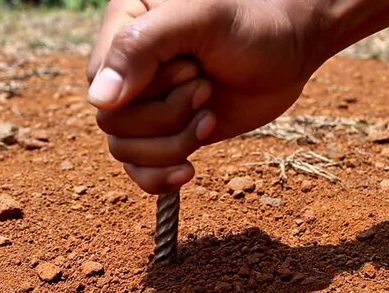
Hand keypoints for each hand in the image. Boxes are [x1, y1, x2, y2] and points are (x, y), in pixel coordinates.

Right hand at [87, 0, 319, 193]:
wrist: (289, 50)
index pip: (100, 81)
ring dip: (173, 144)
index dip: (144, 90)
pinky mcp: (164, 134)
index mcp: (121, 30)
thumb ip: (141, 46)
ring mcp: (144, 106)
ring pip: (124, 151)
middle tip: (206, 87)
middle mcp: (125, 72)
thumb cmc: (250, 23)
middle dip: (166, 115)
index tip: (191, 69)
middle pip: (113, 122)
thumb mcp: (198, 18)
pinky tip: (188, 171)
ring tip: (208, 115)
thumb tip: (99, 101)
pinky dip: (160, 178)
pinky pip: (139, 171)